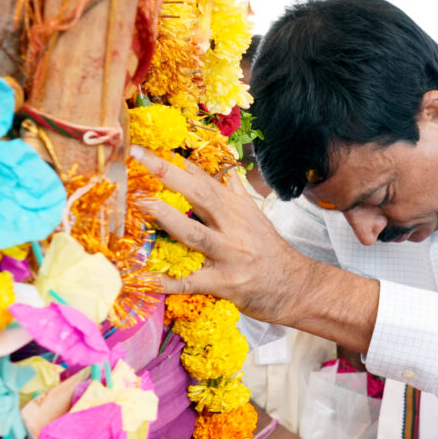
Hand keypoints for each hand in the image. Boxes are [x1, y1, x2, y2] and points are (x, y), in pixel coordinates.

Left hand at [136, 147, 311, 316]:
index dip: (178, 165)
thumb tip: (225, 172)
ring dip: (166, 217)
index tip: (148, 151)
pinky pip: (192, 282)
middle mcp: (233, 227)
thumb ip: (236, 195)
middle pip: (200, 195)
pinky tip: (146, 278)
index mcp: (238, 209)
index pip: (205, 180)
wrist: (297, 287)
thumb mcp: (256, 218)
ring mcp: (229, 255)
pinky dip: (168, 281)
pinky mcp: (225, 284)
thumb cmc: (271, 253)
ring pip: (194, 233)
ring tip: (141, 204)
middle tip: (140, 157)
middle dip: (169, 174)